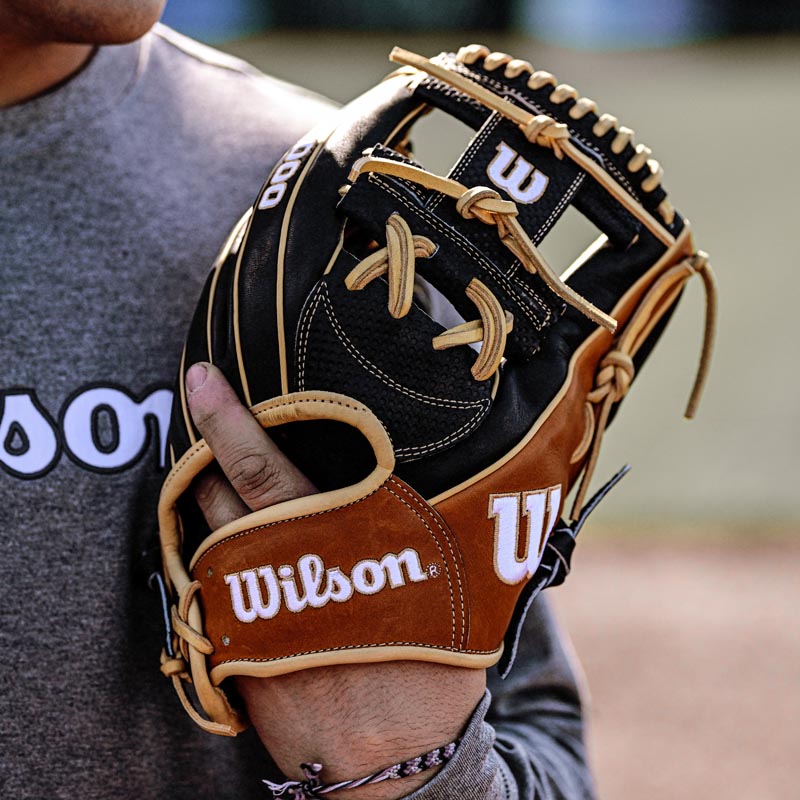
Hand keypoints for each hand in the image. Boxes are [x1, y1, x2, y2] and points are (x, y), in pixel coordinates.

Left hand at [186, 363, 484, 798]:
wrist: (392, 761)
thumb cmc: (431, 664)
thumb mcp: (455, 585)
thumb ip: (448, 525)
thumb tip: (480, 472)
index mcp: (334, 548)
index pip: (266, 471)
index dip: (228, 422)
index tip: (200, 377)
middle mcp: (279, 574)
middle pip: (217, 497)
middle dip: (202, 450)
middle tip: (197, 405)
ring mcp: (249, 613)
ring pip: (203, 535)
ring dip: (203, 496)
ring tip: (211, 466)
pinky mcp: (234, 648)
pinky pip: (207, 580)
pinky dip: (210, 547)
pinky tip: (225, 532)